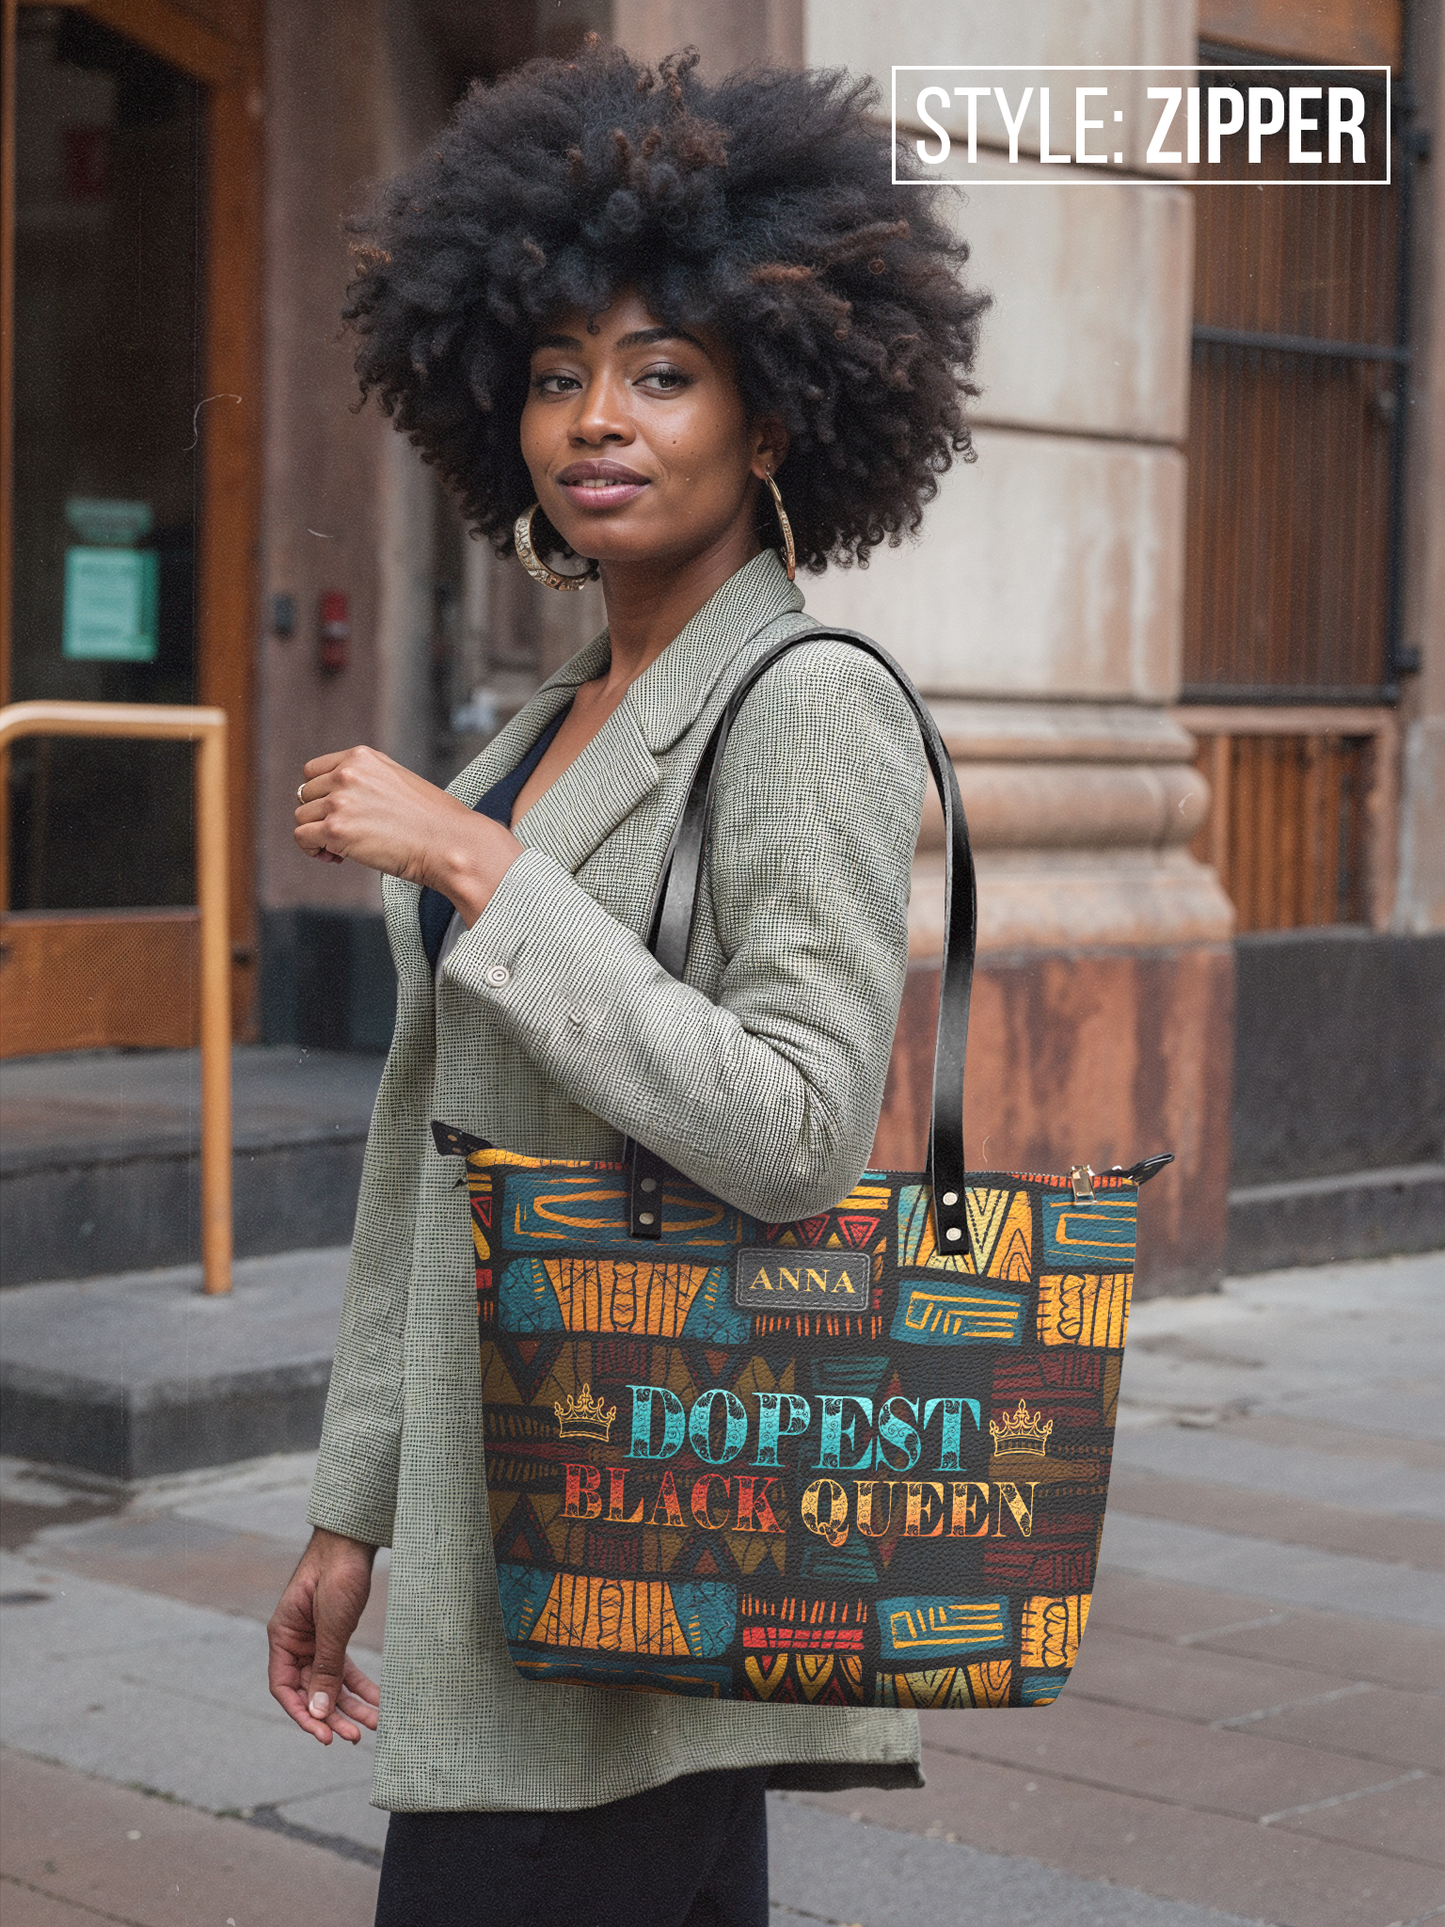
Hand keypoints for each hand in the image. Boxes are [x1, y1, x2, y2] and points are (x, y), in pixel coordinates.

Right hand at [267, 1527, 381, 1745]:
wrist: (354, 1539)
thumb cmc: (336, 1572)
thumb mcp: (332, 1623)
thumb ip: (325, 1667)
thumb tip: (319, 1711)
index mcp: (283, 1637)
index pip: (285, 1688)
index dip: (303, 1714)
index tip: (324, 1736)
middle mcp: (295, 1642)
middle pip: (310, 1690)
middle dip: (332, 1715)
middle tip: (355, 1736)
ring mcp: (315, 1640)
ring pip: (329, 1683)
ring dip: (349, 1705)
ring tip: (373, 1724)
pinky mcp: (335, 1635)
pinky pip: (344, 1669)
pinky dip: (359, 1685)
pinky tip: (377, 1701)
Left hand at [294, 745, 519, 917]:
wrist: (448, 843)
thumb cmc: (431, 820)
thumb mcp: (396, 781)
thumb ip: (364, 780)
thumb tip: (332, 799)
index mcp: (361, 757)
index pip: (313, 772)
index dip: (321, 796)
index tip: (338, 813)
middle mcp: (347, 773)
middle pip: (305, 796)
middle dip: (320, 817)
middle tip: (344, 836)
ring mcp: (340, 801)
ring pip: (302, 817)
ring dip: (317, 835)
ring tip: (342, 850)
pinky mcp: (336, 829)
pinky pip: (303, 838)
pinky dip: (314, 850)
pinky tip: (336, 858)